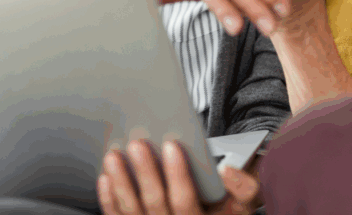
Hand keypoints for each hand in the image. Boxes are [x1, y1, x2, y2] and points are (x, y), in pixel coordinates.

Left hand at [97, 139, 258, 214]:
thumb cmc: (228, 207)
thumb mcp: (245, 202)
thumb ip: (245, 186)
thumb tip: (228, 171)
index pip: (186, 202)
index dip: (177, 175)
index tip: (171, 144)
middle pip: (156, 204)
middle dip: (145, 173)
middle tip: (137, 144)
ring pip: (133, 212)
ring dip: (122, 183)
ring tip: (114, 156)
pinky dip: (110, 200)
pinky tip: (106, 177)